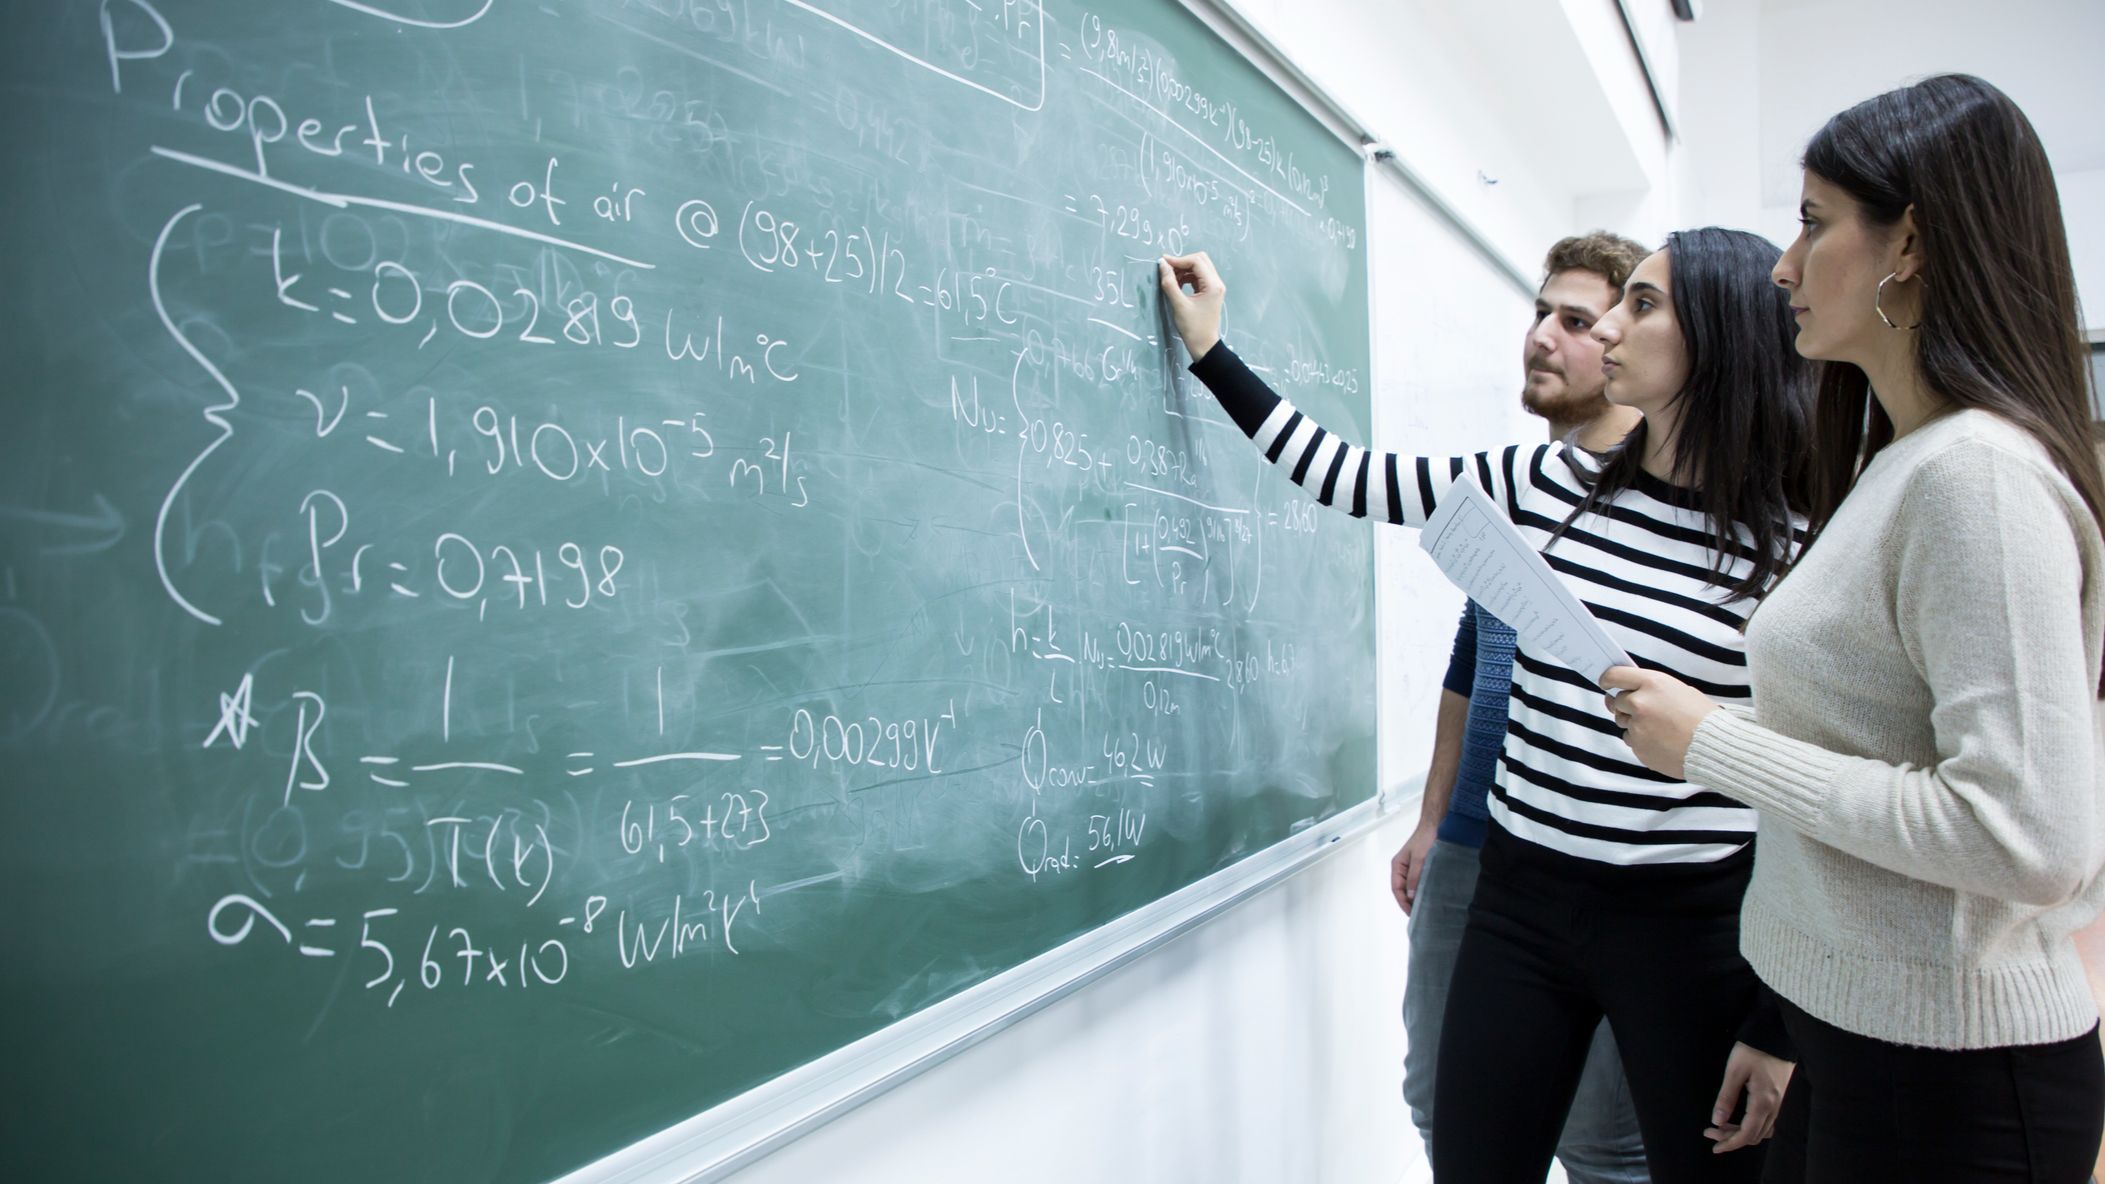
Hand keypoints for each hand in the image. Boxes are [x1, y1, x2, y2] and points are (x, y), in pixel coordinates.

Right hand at [1157, 252, 1225, 360]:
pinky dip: (1187, 276)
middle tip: (1167, 269)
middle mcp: (1217, 283)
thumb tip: (1162, 264)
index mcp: (1212, 285)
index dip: (1178, 260)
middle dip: (1182, 262)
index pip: (1196, 262)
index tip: (1163, 263)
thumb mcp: (1178, 305)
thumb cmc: (1192, 328)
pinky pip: (1199, 276)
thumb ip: (1169, 283)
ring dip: (1184, 269)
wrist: (1204, 345)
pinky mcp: (1210, 292)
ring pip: (1200, 267)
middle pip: (1200, 260)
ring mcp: (1215, 287)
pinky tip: (1178, 284)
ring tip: (1171, 279)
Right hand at [1390, 819, 1438, 914]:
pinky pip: (1420, 882)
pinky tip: (1430, 896)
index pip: (1396, 889)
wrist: (1437, 824)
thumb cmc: (1426, 839)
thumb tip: (1410, 896)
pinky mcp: (1423, 867)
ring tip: (1425, 909)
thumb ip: (1414, 876)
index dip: (1402, 902)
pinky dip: (1423, 890)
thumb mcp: (1419, 858)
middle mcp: (1403, 869)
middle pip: (1403, 890)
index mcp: (1397, 866)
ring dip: (1416, 897)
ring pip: (1412, 887)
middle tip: (1420, 915)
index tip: (1411, 913)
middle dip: (1409, 903)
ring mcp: (1413, 868)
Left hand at [1599, 666, 1719, 779]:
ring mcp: (1637, 727)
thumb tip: (1632, 692)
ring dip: (1635, 724)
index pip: (1616, 675)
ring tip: (1662, 728)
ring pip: (1624, 722)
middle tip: (1646, 711)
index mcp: (1652, 683)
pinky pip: (1632, 741)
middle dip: (1627, 705)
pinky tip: (1662, 741)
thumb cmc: (1703, 718)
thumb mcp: (1680, 690)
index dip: (1607, 679)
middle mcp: (1640, 703)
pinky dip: (1642, 741)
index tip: (1605, 683)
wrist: (1715, 747)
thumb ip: (1652, 689)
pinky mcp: (1638, 747)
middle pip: (1618, 701)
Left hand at [1705, 1041, 1793, 1152]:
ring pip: (1761, 1130)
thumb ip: (1726, 1097)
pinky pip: (1767, 1122)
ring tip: (1720, 1126)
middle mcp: (1774, 1106)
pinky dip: (1752, 1126)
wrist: (1775, 1035)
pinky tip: (1738, 1120)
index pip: (1747, 1134)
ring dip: (1741, 1133)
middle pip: (1754, 1135)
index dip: (1730, 1143)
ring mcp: (1778, 1103)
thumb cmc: (1753, 1049)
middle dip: (1732, 1139)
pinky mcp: (1778, 1098)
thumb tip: (1717, 1120)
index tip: (1715, 1147)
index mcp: (1763, 1102)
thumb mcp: (1734, 1071)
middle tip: (1710, 1132)